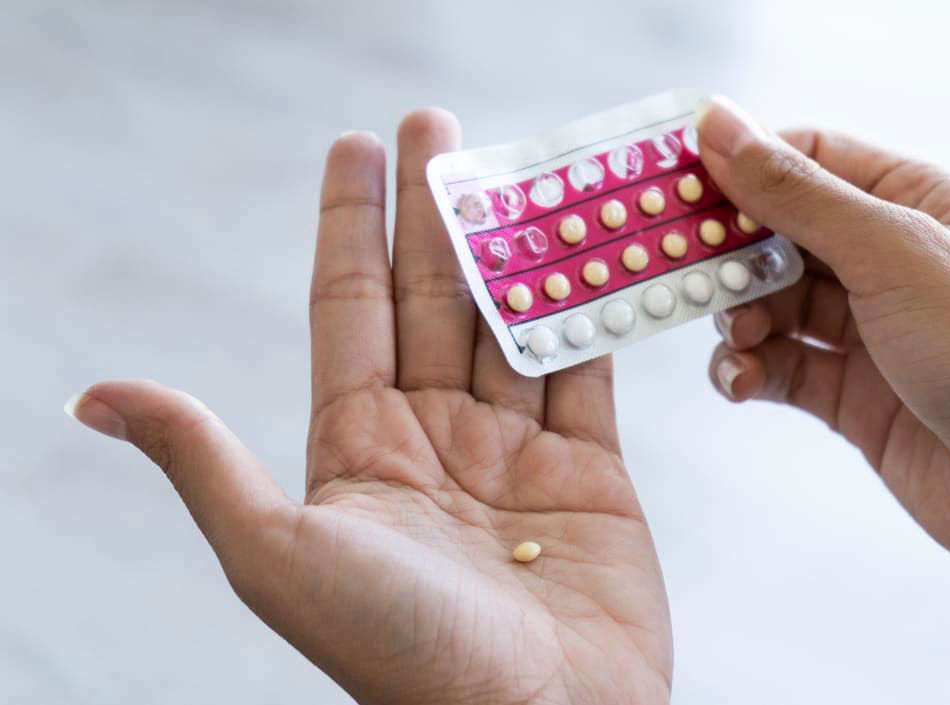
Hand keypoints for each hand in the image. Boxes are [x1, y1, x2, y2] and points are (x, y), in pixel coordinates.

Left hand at [65, 111, 670, 704]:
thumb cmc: (401, 655)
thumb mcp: (278, 554)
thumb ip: (205, 460)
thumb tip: (98, 395)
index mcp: (360, 449)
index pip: (352, 309)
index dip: (351, 226)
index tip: (358, 145)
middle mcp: (437, 440)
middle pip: (435, 299)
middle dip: (435, 211)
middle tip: (439, 125)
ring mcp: (517, 453)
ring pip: (514, 322)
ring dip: (518, 246)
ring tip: (521, 168)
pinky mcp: (594, 471)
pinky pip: (589, 370)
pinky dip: (592, 309)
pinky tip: (591, 253)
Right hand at [696, 95, 949, 598]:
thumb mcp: (894, 254)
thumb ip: (798, 195)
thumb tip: (721, 126)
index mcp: (921, 203)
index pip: (813, 158)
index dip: (744, 165)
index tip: (679, 187)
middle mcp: (895, 262)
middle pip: (783, 233)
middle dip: (733, 252)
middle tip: (685, 273)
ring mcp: (875, 332)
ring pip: (774, 304)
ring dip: (740, 317)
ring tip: (741, 338)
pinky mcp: (856, 398)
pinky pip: (782, 367)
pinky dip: (750, 370)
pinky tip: (741, 381)